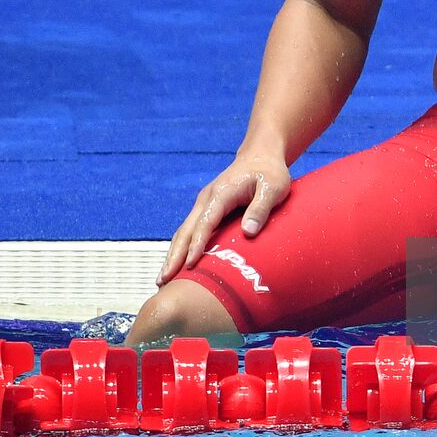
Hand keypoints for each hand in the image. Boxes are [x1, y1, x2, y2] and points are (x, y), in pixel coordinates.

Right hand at [156, 156, 290, 286]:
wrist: (261, 156)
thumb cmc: (269, 172)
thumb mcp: (274, 187)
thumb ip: (261, 208)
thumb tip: (248, 232)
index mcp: (221, 194)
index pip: (205, 223)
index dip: (197, 245)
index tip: (190, 265)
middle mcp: (206, 199)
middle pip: (186, 230)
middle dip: (174, 255)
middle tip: (163, 280)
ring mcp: (204, 204)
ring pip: (184, 232)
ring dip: (173, 254)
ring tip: (162, 280)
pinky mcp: (207, 209)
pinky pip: (191, 231)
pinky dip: (182, 248)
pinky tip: (178, 266)